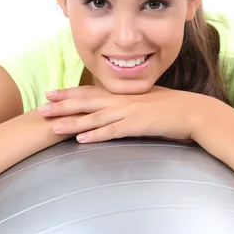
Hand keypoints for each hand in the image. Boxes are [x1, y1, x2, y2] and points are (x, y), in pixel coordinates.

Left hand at [37, 85, 199, 142]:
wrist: (192, 112)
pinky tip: (80, 141)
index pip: (90, 92)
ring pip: (94, 118)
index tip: (50, 94)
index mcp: (122, 94)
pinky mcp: (136, 126)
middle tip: (41, 109)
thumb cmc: (171, 107)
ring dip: (72, 123)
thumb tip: (116, 107)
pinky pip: (112, 132)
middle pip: (86, 103)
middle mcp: (121, 101)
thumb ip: (128, 103)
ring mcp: (128, 113)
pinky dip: (95, 136)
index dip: (68, 93)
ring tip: (52, 127)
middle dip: (62, 105)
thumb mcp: (146, 100)